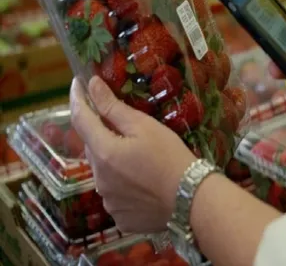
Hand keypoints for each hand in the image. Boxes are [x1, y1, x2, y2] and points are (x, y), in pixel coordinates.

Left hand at [70, 76, 195, 232]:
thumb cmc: (170, 156)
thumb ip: (113, 107)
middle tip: (121, 126)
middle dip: (101, 134)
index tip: (77, 83)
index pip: (80, 119)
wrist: (191, 198)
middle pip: (92, 148)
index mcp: (103, 152)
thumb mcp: (144, 126)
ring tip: (137, 158)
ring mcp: (108, 200)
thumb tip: (92, 85)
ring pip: (103, 172)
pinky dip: (121, 183)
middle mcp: (99, 178)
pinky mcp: (119, 217)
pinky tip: (141, 181)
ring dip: (112, 160)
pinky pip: (114, 194)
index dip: (77, 99)